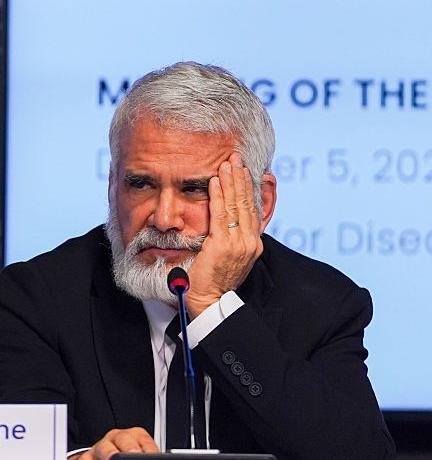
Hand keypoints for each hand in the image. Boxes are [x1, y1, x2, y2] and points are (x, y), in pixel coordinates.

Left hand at [184, 153, 262, 318]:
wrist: (207, 303)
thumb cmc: (210, 282)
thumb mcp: (224, 257)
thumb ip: (225, 239)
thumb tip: (221, 222)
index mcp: (252, 245)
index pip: (251, 210)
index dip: (247, 188)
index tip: (243, 170)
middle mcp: (250, 243)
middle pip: (247, 203)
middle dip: (241, 178)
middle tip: (236, 157)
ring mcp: (239, 244)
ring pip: (237, 205)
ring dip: (232, 181)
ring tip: (228, 162)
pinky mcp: (224, 246)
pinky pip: (221, 214)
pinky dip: (219, 195)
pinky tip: (216, 180)